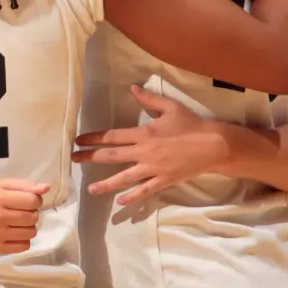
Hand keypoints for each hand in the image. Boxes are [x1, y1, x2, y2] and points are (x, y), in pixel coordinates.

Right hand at [0, 179, 48, 253]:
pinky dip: (23, 239)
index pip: (32, 201)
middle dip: (31, 213)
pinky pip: (24, 246)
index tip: (27, 200)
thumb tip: (46, 188)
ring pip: (31, 233)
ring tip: (17, 222)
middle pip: (33, 217)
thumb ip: (24, 185)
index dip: (35, 200)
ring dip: (28, 227)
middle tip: (20, 211)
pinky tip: (14, 233)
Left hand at [73, 85, 227, 203]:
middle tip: (74, 160)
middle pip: (112, 156)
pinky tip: (121, 201)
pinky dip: (132, 196)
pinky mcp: (164, 180)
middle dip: (90, 158)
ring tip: (90, 189)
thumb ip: (149, 98)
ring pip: (124, 178)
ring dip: (106, 184)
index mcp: (144, 133)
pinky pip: (145, 190)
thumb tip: (132, 87)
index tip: (78, 141)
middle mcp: (144, 152)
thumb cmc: (191, 124)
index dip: (93, 138)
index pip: (112, 136)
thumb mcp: (170, 107)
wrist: (214, 145)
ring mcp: (153, 169)